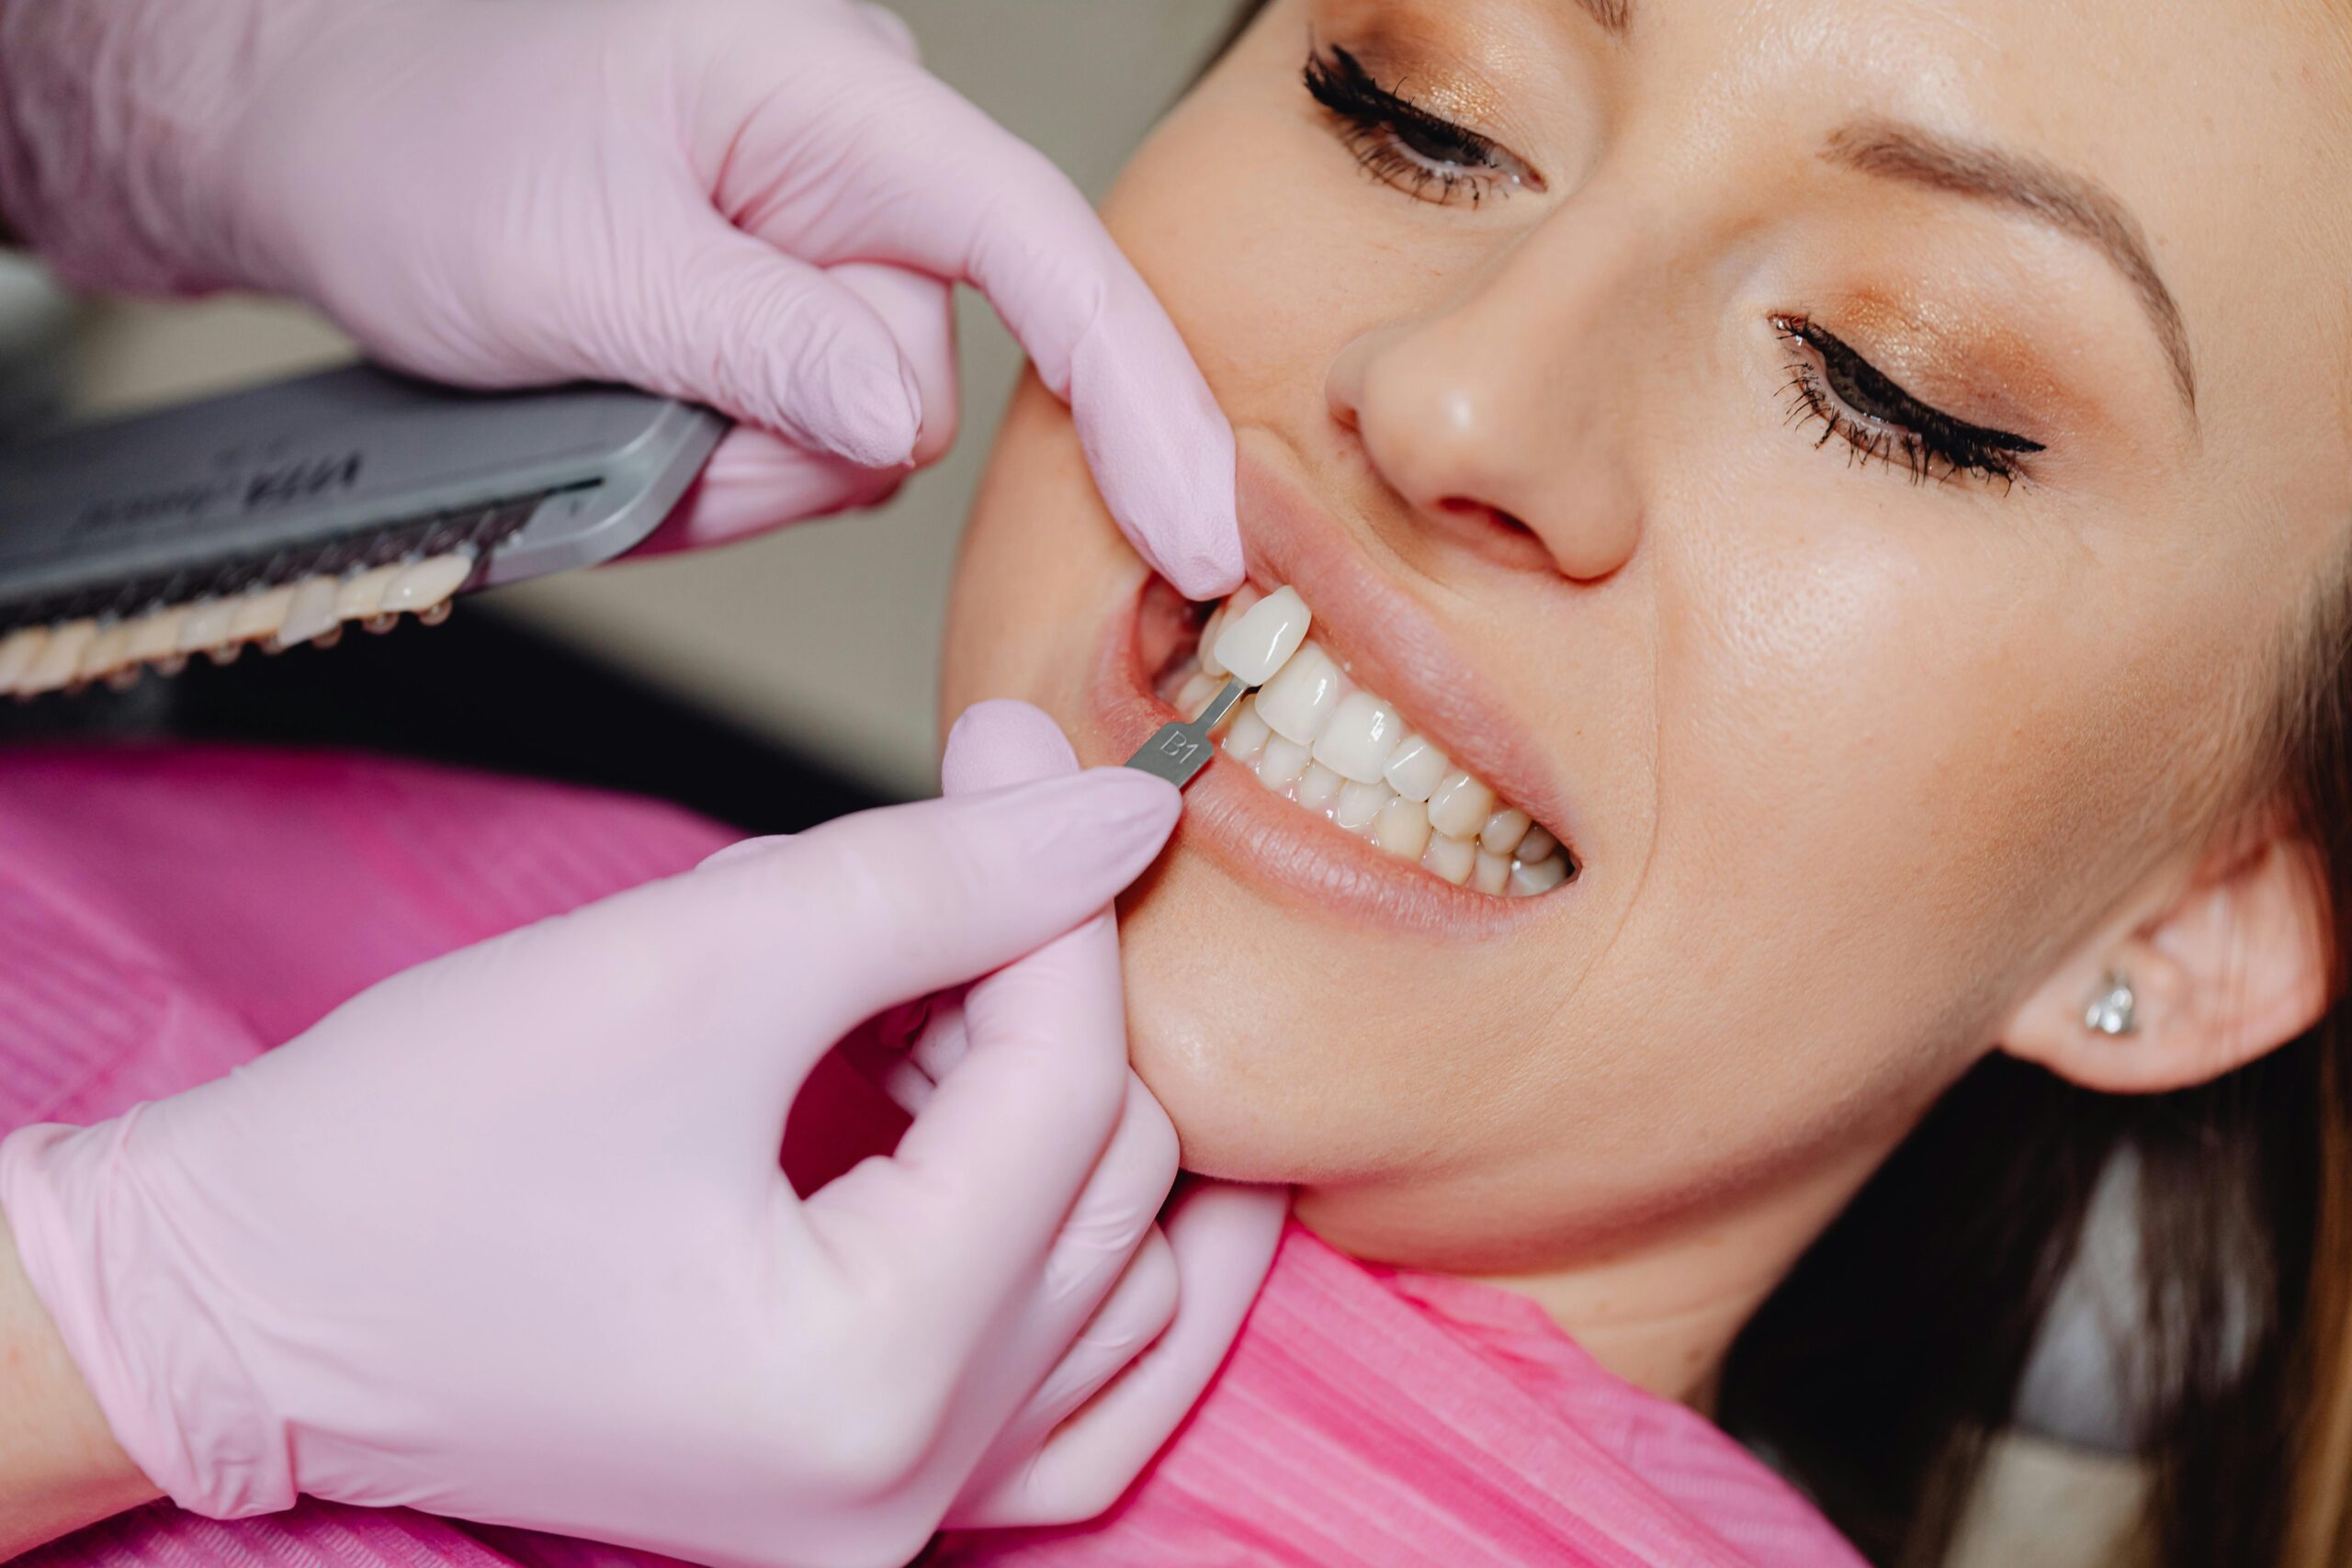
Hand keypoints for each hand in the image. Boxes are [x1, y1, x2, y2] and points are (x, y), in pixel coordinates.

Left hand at [0, 0, 1241, 593]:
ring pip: (855, 439)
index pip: (1039, 252)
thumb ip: (757, 342)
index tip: (1196, 535)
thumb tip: (902, 422)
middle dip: (781, 451)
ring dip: (730, 468)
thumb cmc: (414, 136)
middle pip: (925, 387)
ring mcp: (828, 240)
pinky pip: (801, 438)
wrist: (312, 129)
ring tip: (607, 402)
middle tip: (639, 423)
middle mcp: (863, 167)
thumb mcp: (572, 258)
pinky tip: (629, 417)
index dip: (1134, 397)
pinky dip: (713, 466)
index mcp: (839, 103)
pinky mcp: (789, 304)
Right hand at [0, 705, 1277, 1566]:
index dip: (1057, 902)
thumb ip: (934, 880)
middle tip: (951, 864)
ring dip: (1059, 1114)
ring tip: (929, 1000)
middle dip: (1044, 997)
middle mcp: (905, 1488)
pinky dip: (1063, 1246)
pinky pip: (1066, 1397)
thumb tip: (1118, 819)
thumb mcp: (691, 961)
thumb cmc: (412, 1144)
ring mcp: (886, 1518)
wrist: (235, 1301)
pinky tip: (998, 1118)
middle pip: (1110, 1189)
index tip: (1023, 761)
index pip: (1067, 1095)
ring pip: (1119, 1292)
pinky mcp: (854, 1498)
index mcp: (868, 1377)